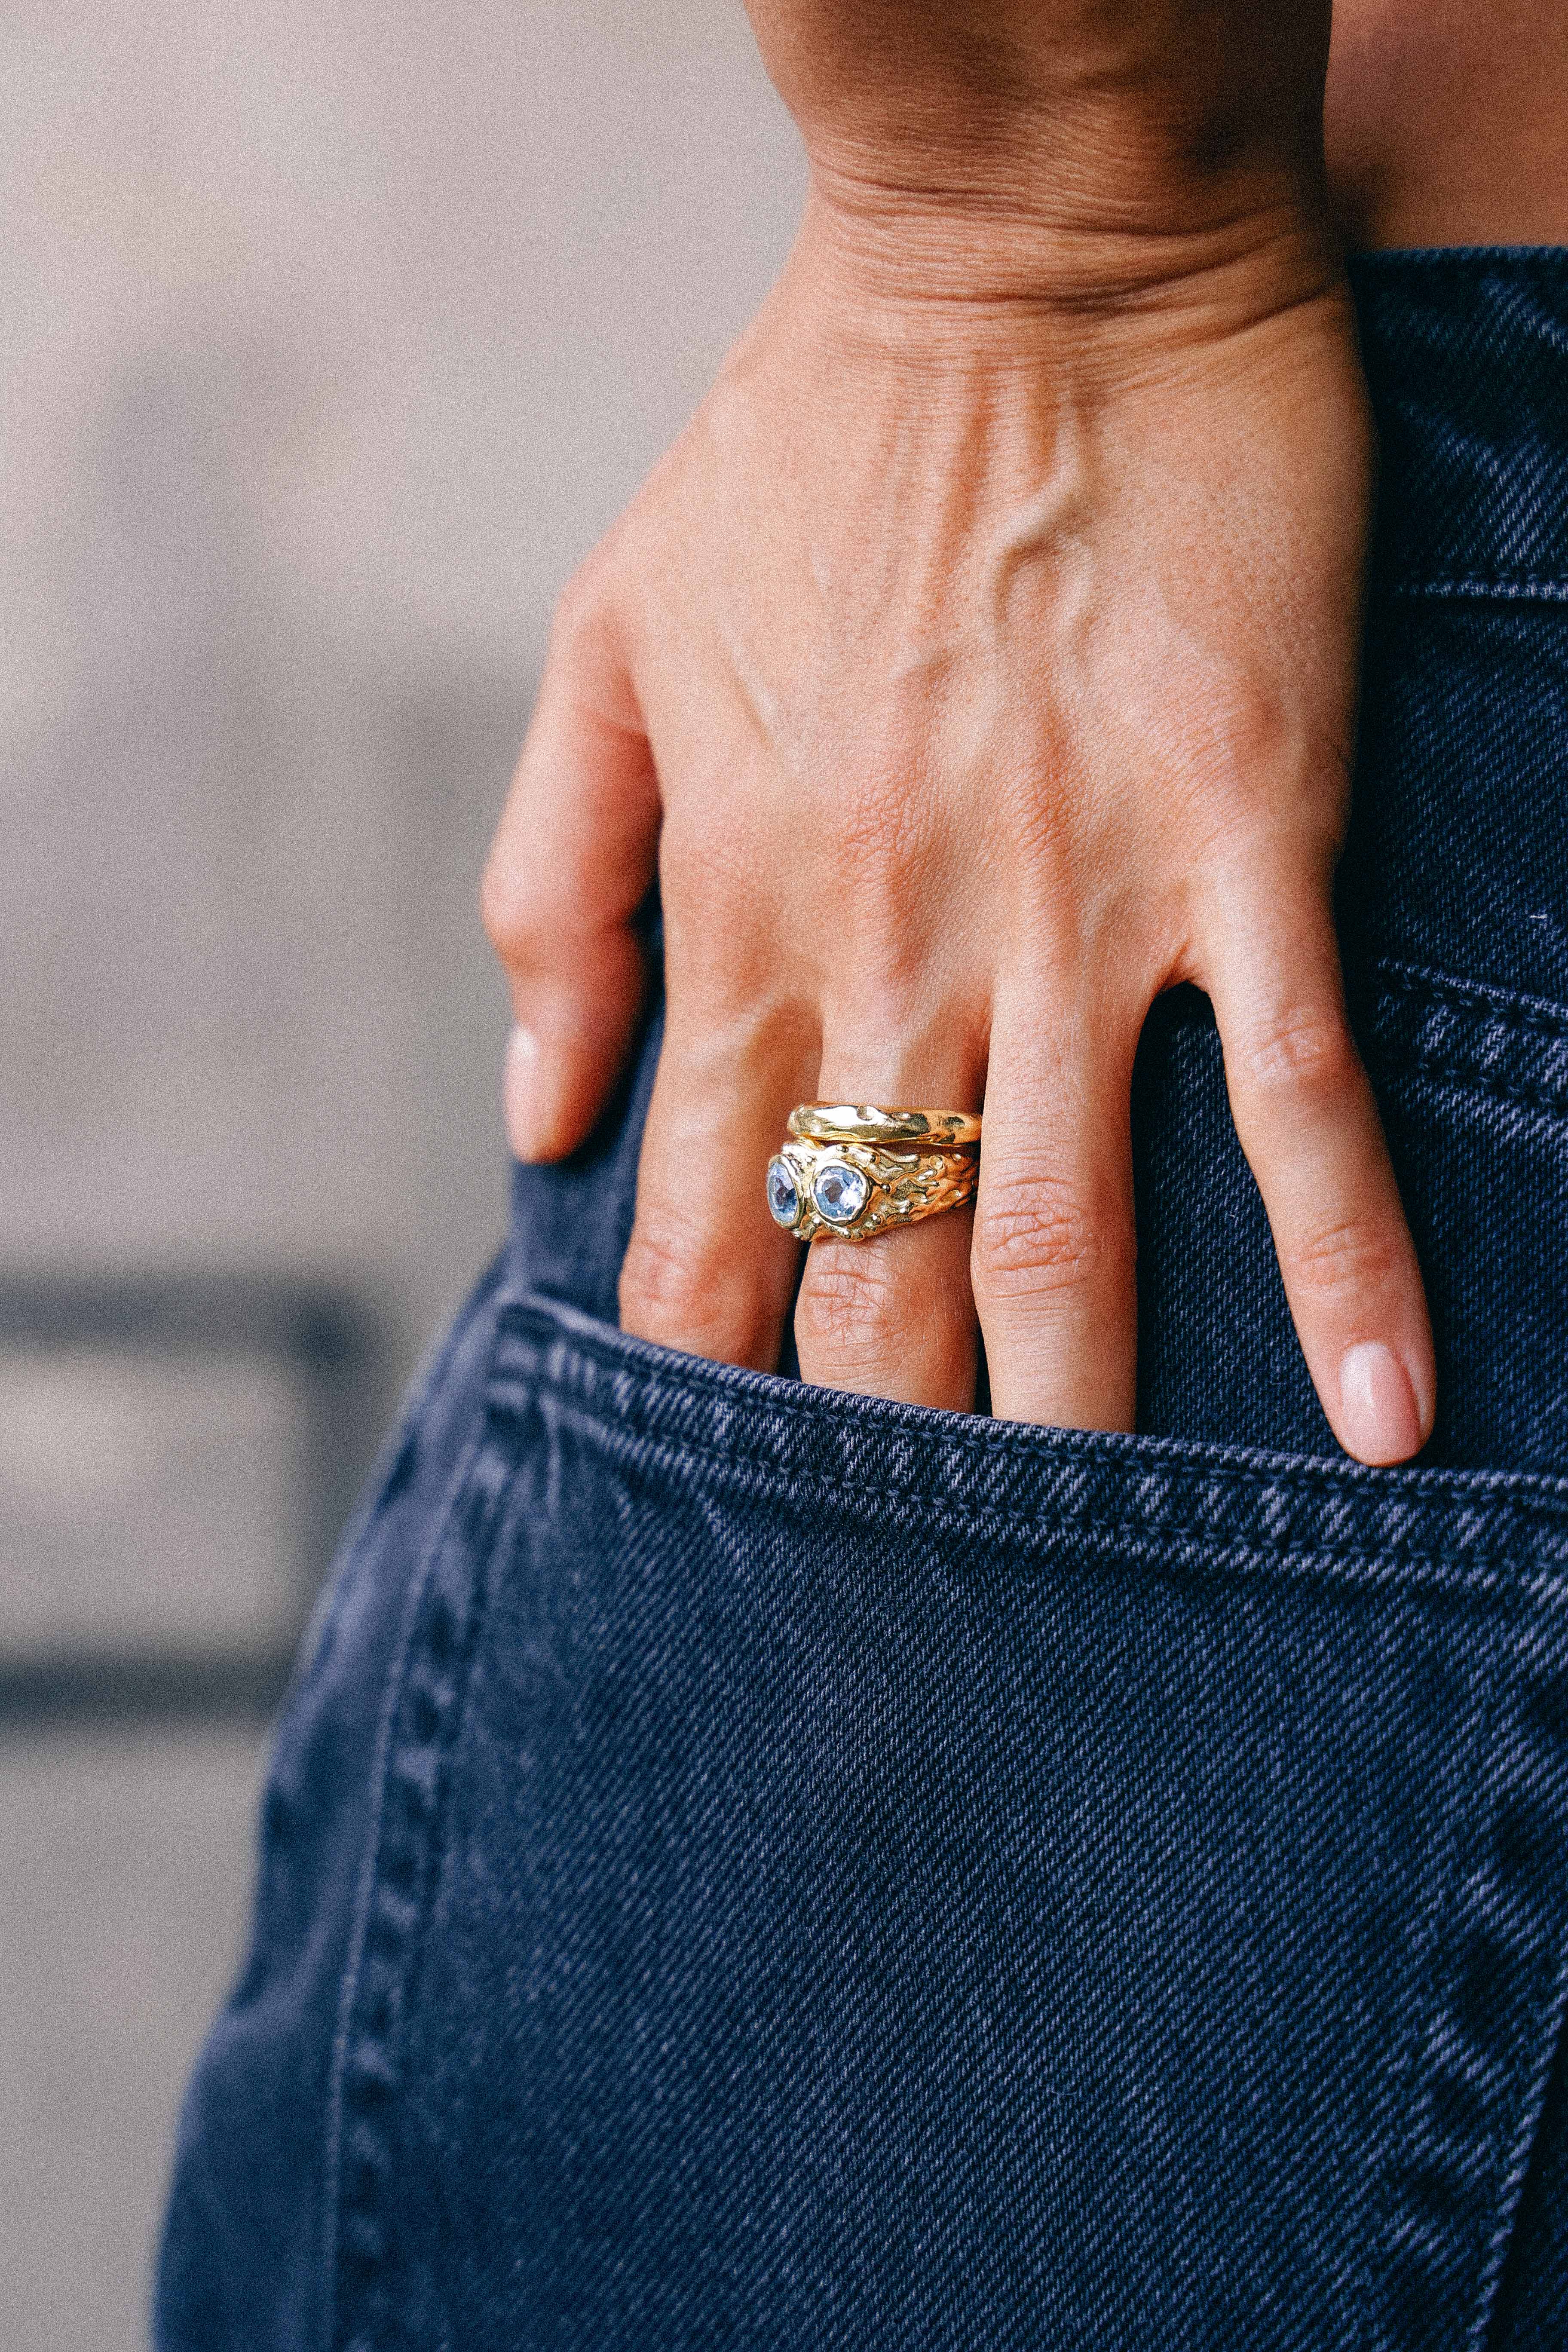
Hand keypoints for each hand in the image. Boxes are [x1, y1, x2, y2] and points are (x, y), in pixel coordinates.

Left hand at [483, 190, 1433, 1464]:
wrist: (1031, 270)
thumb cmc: (806, 449)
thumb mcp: (609, 646)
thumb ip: (554, 887)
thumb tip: (530, 1111)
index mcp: (746, 912)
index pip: (701, 1211)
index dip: (707, 1363)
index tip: (718, 1480)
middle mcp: (899, 950)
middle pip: (870, 1261)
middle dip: (872, 1438)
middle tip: (893, 1580)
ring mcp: (1079, 912)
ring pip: (1065, 1225)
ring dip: (1073, 1410)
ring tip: (1082, 1564)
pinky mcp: (1245, 850)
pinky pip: (1296, 1098)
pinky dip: (1347, 1264)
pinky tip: (1387, 1413)